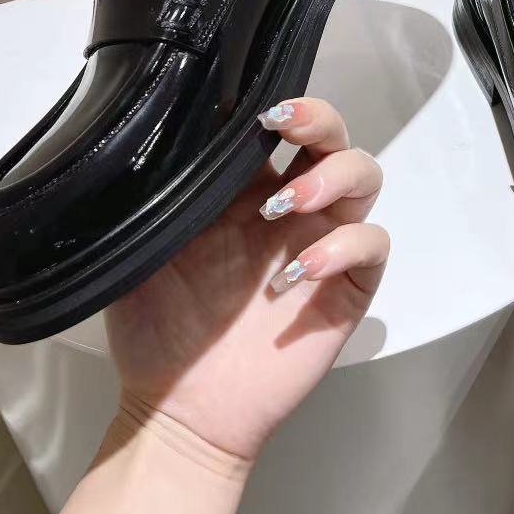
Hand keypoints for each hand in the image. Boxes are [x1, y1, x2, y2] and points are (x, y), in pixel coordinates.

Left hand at [105, 97, 388, 462]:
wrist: (178, 408)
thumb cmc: (155, 330)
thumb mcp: (141, 246)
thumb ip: (156, 194)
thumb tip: (153, 136)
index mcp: (244, 192)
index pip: (282, 129)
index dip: (282, 106)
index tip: (256, 107)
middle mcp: (291, 210)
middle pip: (334, 139)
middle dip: (320, 120)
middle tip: (285, 126)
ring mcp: (322, 245)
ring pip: (365, 178)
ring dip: (333, 177)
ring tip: (286, 204)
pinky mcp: (346, 290)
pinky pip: (372, 244)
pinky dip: (345, 244)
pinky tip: (298, 270)